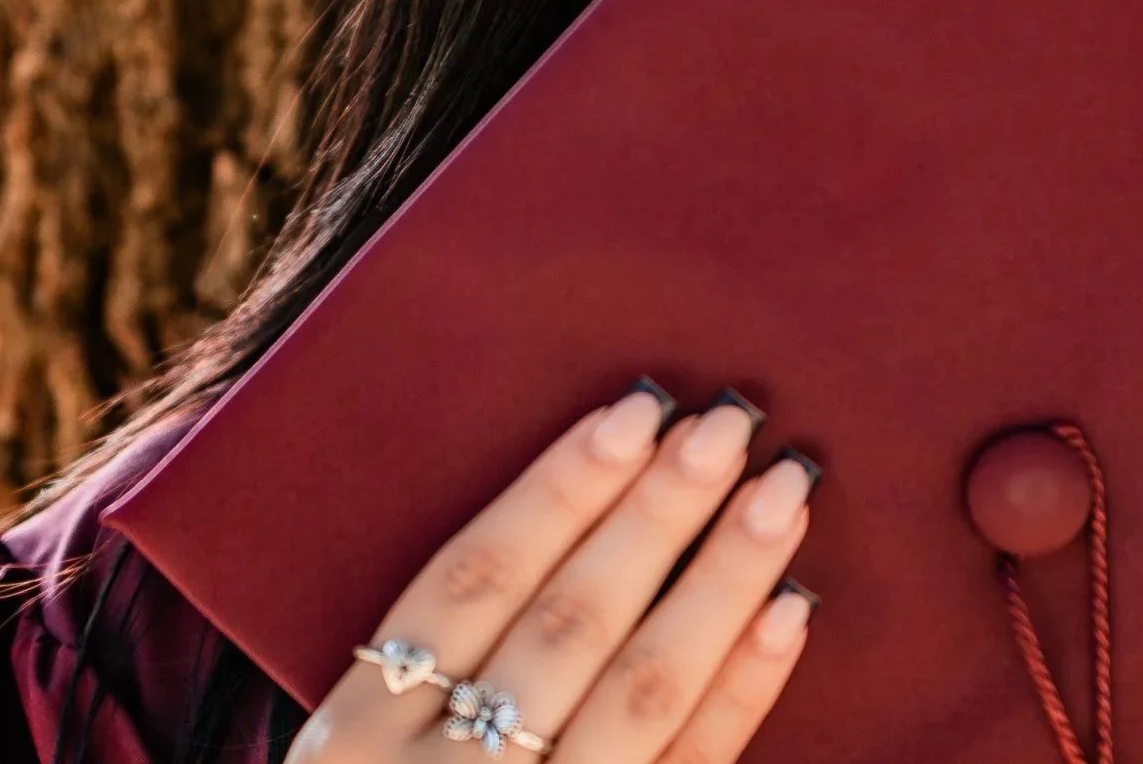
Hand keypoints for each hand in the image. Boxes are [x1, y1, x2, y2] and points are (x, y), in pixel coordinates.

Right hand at [295, 385, 816, 762]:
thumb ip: (433, 672)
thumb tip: (577, 496)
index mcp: (352, 747)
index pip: (461, 587)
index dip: (552, 492)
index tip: (632, 411)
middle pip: (560, 625)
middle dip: (653, 514)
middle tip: (730, 421)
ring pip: (637, 691)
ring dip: (719, 578)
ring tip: (783, 489)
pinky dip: (744, 690)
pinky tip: (791, 611)